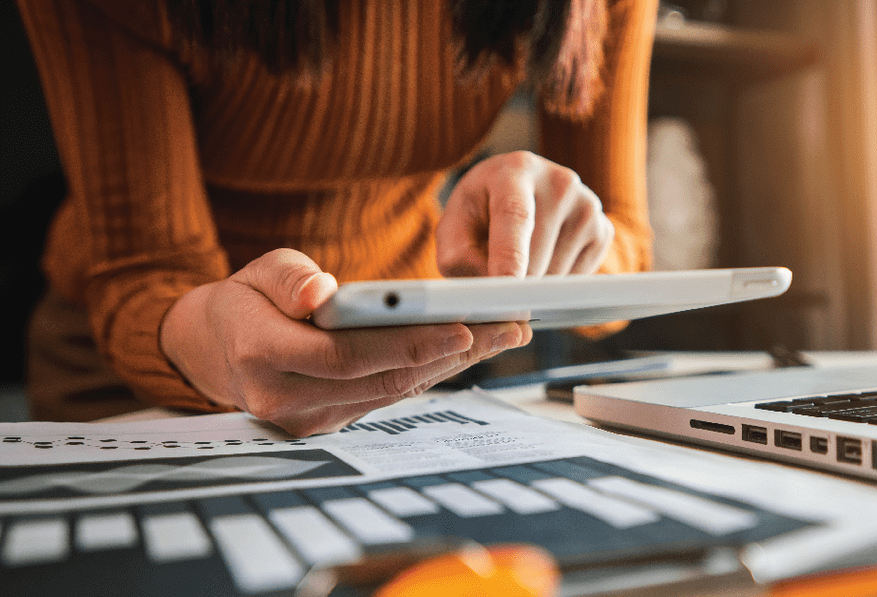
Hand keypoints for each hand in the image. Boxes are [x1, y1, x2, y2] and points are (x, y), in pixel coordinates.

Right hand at [159, 249, 530, 436]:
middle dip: (452, 353)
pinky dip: (429, 374)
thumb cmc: (246, 299)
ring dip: (452, 365)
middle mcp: (284, 398)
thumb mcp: (259, 271)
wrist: (215, 348)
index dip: (408, 344)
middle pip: (382, 379)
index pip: (347, 355)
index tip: (462, 326)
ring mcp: (306, 421)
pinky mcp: (326, 427)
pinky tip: (468, 351)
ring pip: (392, 394)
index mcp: (260, 354)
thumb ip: (289, 279)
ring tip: (502, 335)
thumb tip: (320, 294)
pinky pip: (387, 399)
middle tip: (508, 327)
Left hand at [436, 151, 614, 277]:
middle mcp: (558, 182)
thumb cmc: (481, 214)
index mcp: (515, 170)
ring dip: (534, 286)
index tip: (505, 293)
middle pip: (537, 256)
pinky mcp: (603, 229)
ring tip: (520, 260)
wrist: (516, 197)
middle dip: (513, 286)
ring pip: (558, 274)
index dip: (510, 257)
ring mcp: (587, 204)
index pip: (515, 217)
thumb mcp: (455, 228)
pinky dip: (557, 284)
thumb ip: (459, 257)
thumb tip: (488, 291)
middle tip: (494, 282)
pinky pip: (579, 279)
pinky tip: (543, 261)